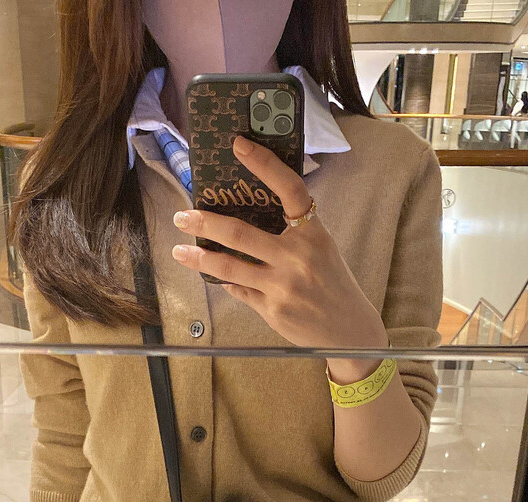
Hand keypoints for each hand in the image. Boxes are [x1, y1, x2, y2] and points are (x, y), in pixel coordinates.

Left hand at [171, 135, 387, 352]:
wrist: (349, 330)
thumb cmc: (333, 283)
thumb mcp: (322, 248)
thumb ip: (293, 233)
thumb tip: (249, 216)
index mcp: (313, 234)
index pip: (289, 189)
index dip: (264, 164)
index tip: (238, 145)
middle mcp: (296, 258)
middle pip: (240, 233)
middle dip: (204, 223)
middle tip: (181, 216)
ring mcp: (282, 286)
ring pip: (229, 267)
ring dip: (199, 258)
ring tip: (179, 251)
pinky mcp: (272, 310)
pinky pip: (239, 290)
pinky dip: (226, 282)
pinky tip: (214, 276)